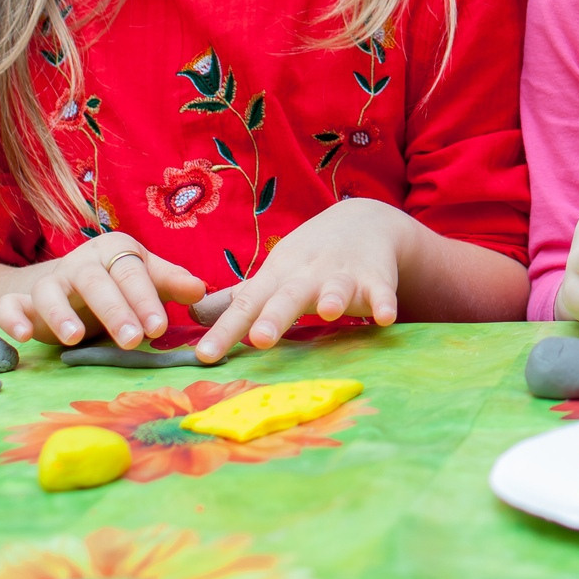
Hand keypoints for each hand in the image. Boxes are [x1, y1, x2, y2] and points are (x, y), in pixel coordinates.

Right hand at [0, 233, 205, 348]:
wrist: (74, 285)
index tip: (159, 328)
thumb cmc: (121, 282)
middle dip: (115, 310)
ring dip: (61, 314)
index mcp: (116, 251)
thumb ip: (171, 283)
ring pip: (50, 292)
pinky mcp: (24, 301)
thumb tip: (200, 291)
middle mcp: (81, 262)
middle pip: (96, 282)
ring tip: (74, 338)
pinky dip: (12, 317)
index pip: (133, 273)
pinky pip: (10, 305)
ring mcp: (50, 281)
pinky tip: (23, 337)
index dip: (146, 300)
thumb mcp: (148, 279)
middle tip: (133, 339)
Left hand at [194, 197, 417, 360]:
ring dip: (332, 299)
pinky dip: (384, 302)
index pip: (246, 305)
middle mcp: (307, 276)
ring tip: (328, 313)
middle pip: (287, 297)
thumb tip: (193, 315)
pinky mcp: (376, 279)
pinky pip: (381, 291)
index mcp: (277, 278)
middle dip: (274, 317)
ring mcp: (342, 276)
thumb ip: (239, 299)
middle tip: (260, 339)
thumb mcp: (273, 274)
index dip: (225, 330)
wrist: (362, 222)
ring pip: (335, 288)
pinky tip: (386, 317)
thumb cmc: (308, 259)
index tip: (204, 356)